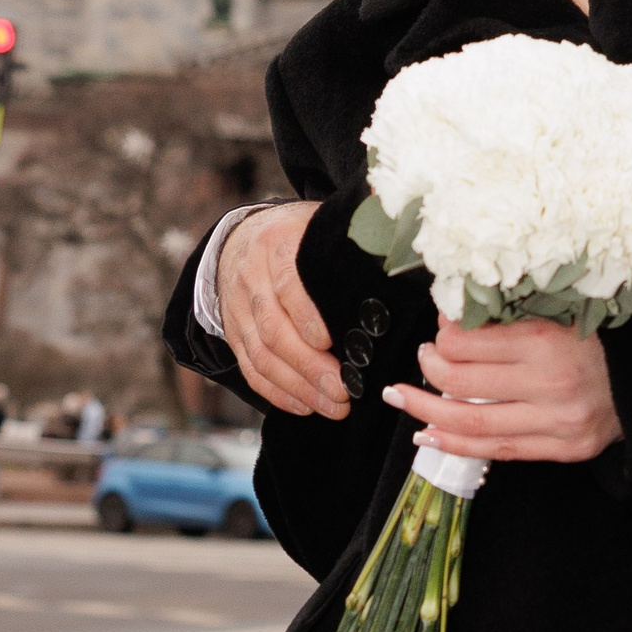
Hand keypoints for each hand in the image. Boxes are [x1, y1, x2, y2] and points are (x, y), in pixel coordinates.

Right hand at [218, 203, 344, 421]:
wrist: (240, 237)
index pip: (288, 283)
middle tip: (342, 390)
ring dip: (298, 387)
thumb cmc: (297, 235)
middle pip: (274, 329)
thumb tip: (398, 263)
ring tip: (333, 406)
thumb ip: (346, 246)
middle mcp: (251, 278)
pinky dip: (277, 392)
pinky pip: (250, 369)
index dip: (307, 315)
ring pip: (261, 355)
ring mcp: (238, 309)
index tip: (332, 342)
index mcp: (276, 244)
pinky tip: (305, 406)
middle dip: (310, 366)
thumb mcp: (318, 226)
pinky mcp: (233, 333)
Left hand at [384, 315, 622, 464]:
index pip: (466, 342)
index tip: (440, 329)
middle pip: (460, 383)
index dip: (442, 335)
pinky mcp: (563, 449)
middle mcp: (550, 385)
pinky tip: (429, 435)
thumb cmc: (603, 340)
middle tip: (421, 359)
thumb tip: (451, 320)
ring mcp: (557, 423)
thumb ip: (508, 319)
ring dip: (426, 413)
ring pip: (471, 423)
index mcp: (547, 341)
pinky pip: (497, 451)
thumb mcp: (559, 314)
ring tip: (403, 399)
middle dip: (429, 370)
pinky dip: (455, 444)